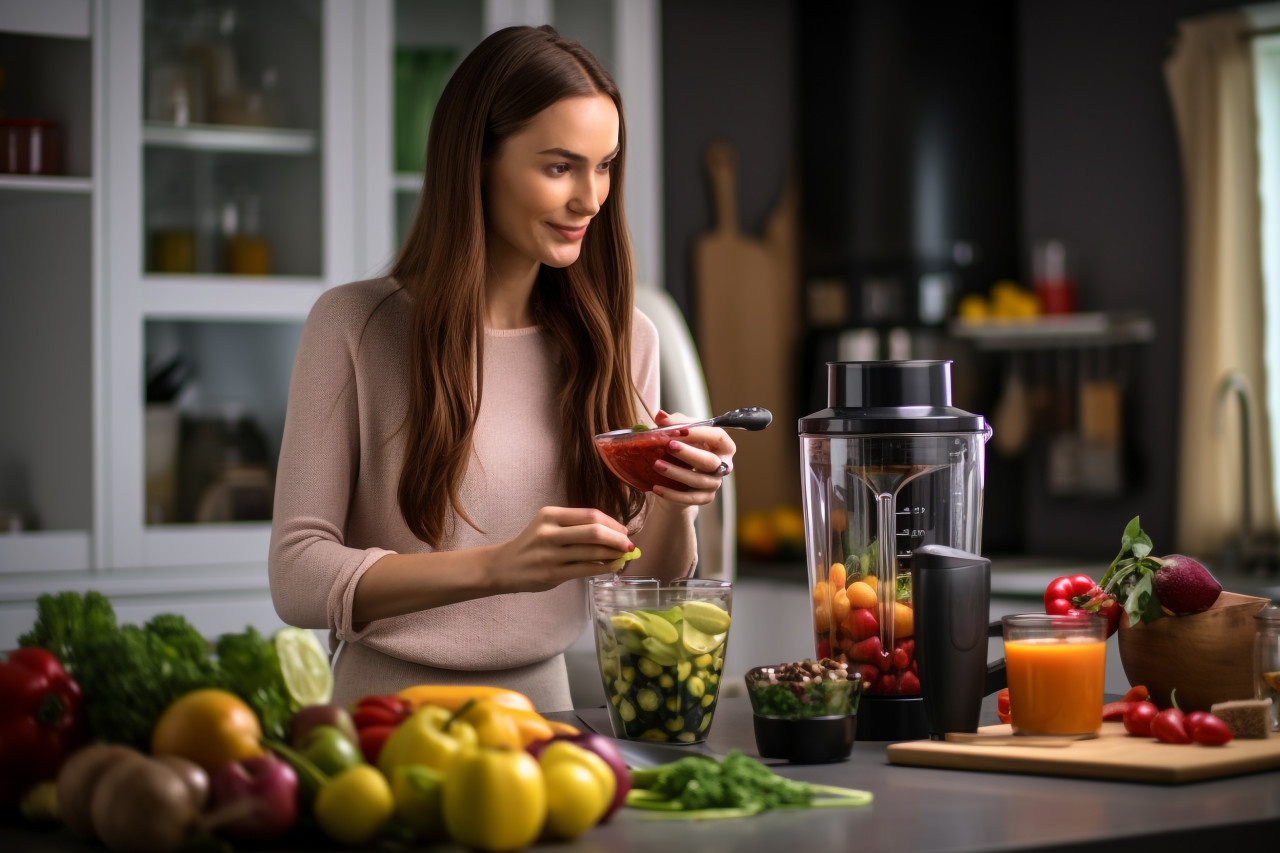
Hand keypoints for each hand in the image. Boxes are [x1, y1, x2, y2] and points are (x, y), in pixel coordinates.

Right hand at [487, 507, 634, 593]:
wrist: (503, 566)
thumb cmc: (532, 544)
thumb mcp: (548, 525)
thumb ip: (576, 526)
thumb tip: (614, 533)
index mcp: (550, 515)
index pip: (590, 515)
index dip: (612, 523)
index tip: (623, 531)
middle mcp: (549, 532)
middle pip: (594, 532)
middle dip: (617, 539)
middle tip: (629, 545)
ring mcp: (550, 554)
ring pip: (592, 552)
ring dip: (614, 555)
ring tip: (623, 557)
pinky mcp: (552, 574)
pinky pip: (586, 570)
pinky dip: (604, 568)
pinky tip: (612, 567)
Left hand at [647, 410, 736, 506]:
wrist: (680, 478)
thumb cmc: (685, 450)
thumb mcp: (681, 433)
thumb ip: (673, 423)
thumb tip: (661, 416)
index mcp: (723, 446)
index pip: (718, 437)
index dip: (700, 433)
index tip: (680, 430)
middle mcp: (722, 465)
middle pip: (710, 461)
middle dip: (689, 453)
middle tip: (669, 446)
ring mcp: (714, 483)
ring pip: (698, 480)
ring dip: (676, 472)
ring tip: (657, 464)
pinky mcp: (704, 498)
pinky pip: (689, 498)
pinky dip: (671, 494)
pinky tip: (656, 487)